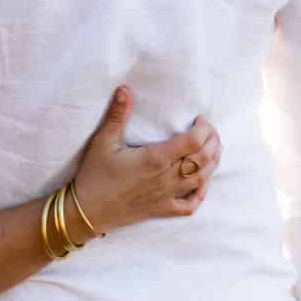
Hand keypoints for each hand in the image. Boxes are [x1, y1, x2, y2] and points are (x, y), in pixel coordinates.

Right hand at [70, 87, 221, 237]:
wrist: (86, 211)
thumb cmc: (94, 175)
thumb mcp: (103, 141)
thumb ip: (117, 115)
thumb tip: (125, 89)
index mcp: (154, 159)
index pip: (192, 142)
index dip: (204, 129)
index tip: (200, 119)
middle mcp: (166, 178)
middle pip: (203, 159)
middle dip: (213, 142)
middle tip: (209, 131)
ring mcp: (166, 196)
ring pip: (202, 179)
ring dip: (213, 163)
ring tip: (213, 149)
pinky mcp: (162, 210)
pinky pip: (190, 205)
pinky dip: (201, 193)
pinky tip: (202, 183)